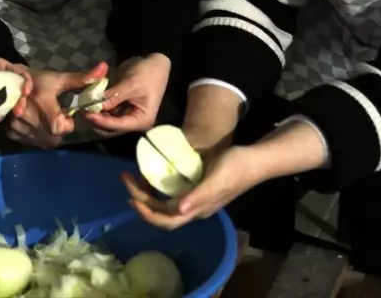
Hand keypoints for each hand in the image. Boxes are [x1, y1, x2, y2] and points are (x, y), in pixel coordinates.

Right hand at [8, 62, 108, 147]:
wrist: (7, 80)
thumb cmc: (37, 80)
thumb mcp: (59, 79)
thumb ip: (82, 79)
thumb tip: (104, 68)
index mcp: (46, 111)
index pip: (65, 128)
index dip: (66, 121)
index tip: (62, 111)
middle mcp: (32, 124)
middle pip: (56, 136)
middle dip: (58, 127)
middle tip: (52, 113)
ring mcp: (20, 130)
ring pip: (45, 141)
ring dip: (48, 133)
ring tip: (43, 117)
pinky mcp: (12, 134)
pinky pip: (32, 141)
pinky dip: (36, 135)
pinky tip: (34, 122)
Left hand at [83, 54, 170, 136]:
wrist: (154, 61)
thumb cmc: (148, 73)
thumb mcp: (131, 84)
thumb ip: (113, 96)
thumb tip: (95, 105)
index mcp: (141, 120)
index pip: (118, 126)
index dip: (101, 121)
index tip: (86, 113)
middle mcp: (133, 121)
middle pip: (110, 127)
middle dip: (96, 119)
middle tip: (81, 109)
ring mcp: (126, 114)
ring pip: (106, 120)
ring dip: (94, 113)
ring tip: (81, 104)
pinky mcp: (120, 107)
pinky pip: (107, 110)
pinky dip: (98, 106)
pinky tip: (87, 100)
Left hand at [124, 120, 328, 229]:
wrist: (255, 159)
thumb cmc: (237, 167)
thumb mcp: (217, 178)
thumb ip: (199, 195)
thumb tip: (179, 210)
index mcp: (198, 209)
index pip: (167, 220)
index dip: (147, 213)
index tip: (131, 198)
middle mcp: (194, 208)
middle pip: (162, 213)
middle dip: (140, 199)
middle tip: (125, 178)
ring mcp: (195, 198)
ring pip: (165, 204)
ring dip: (147, 194)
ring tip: (133, 178)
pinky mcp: (197, 187)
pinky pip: (171, 193)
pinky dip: (157, 187)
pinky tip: (151, 175)